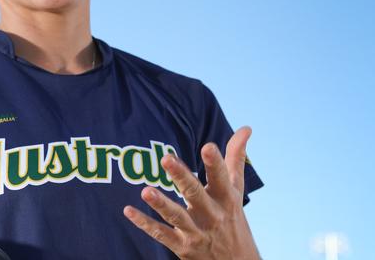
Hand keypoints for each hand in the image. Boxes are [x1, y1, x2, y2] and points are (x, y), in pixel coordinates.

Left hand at [123, 126, 260, 259]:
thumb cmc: (233, 218)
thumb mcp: (236, 189)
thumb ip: (236, 158)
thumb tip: (245, 127)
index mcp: (226, 197)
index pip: (220, 177)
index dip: (215, 163)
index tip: (208, 146)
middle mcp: (212, 214)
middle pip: (195, 193)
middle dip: (182, 177)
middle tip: (167, 158)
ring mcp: (196, 232)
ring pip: (177, 217)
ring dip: (161, 204)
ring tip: (146, 190)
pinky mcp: (183, 247)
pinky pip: (161, 234)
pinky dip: (145, 223)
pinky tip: (128, 210)